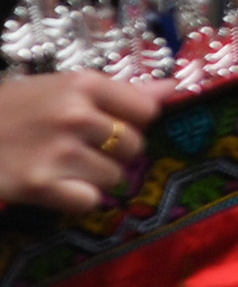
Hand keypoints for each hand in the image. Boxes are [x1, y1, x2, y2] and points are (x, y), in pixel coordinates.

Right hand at [0, 73, 158, 215]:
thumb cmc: (12, 108)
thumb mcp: (62, 87)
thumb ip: (118, 92)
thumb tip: (174, 88)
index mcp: (82, 84)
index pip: (147, 110)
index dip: (133, 122)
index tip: (112, 125)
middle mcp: (75, 116)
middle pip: (135, 146)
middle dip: (114, 152)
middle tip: (79, 148)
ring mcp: (58, 152)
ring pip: (114, 177)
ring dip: (94, 177)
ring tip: (62, 165)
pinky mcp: (39, 186)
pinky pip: (88, 202)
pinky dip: (75, 200)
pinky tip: (54, 186)